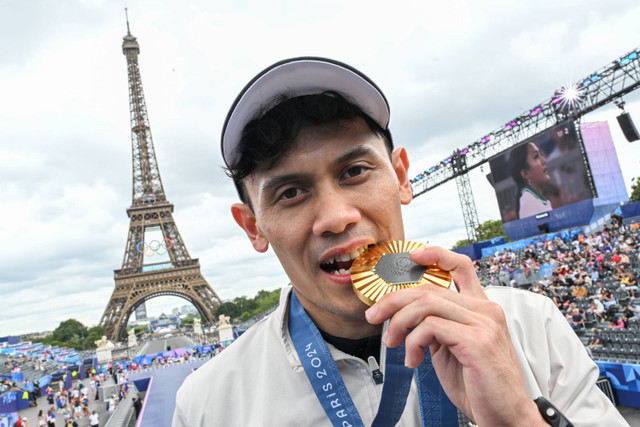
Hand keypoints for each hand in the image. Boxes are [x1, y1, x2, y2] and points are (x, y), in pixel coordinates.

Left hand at [364, 246, 544, 425]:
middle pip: (429, 288)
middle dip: (393, 300)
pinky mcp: (477, 341)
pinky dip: (412, 342)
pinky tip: (413, 360)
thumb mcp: (453, 350)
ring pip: (426, 304)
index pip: (461, 266)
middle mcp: (485, 310)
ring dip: (398, 322)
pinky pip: (430, 327)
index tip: (412, 256)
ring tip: (392, 342)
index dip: (436, 255)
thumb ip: (437, 328)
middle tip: (374, 316)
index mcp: (481, 309)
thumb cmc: (480, 386)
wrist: (507, 417)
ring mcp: (483, 324)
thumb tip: (406, 317)